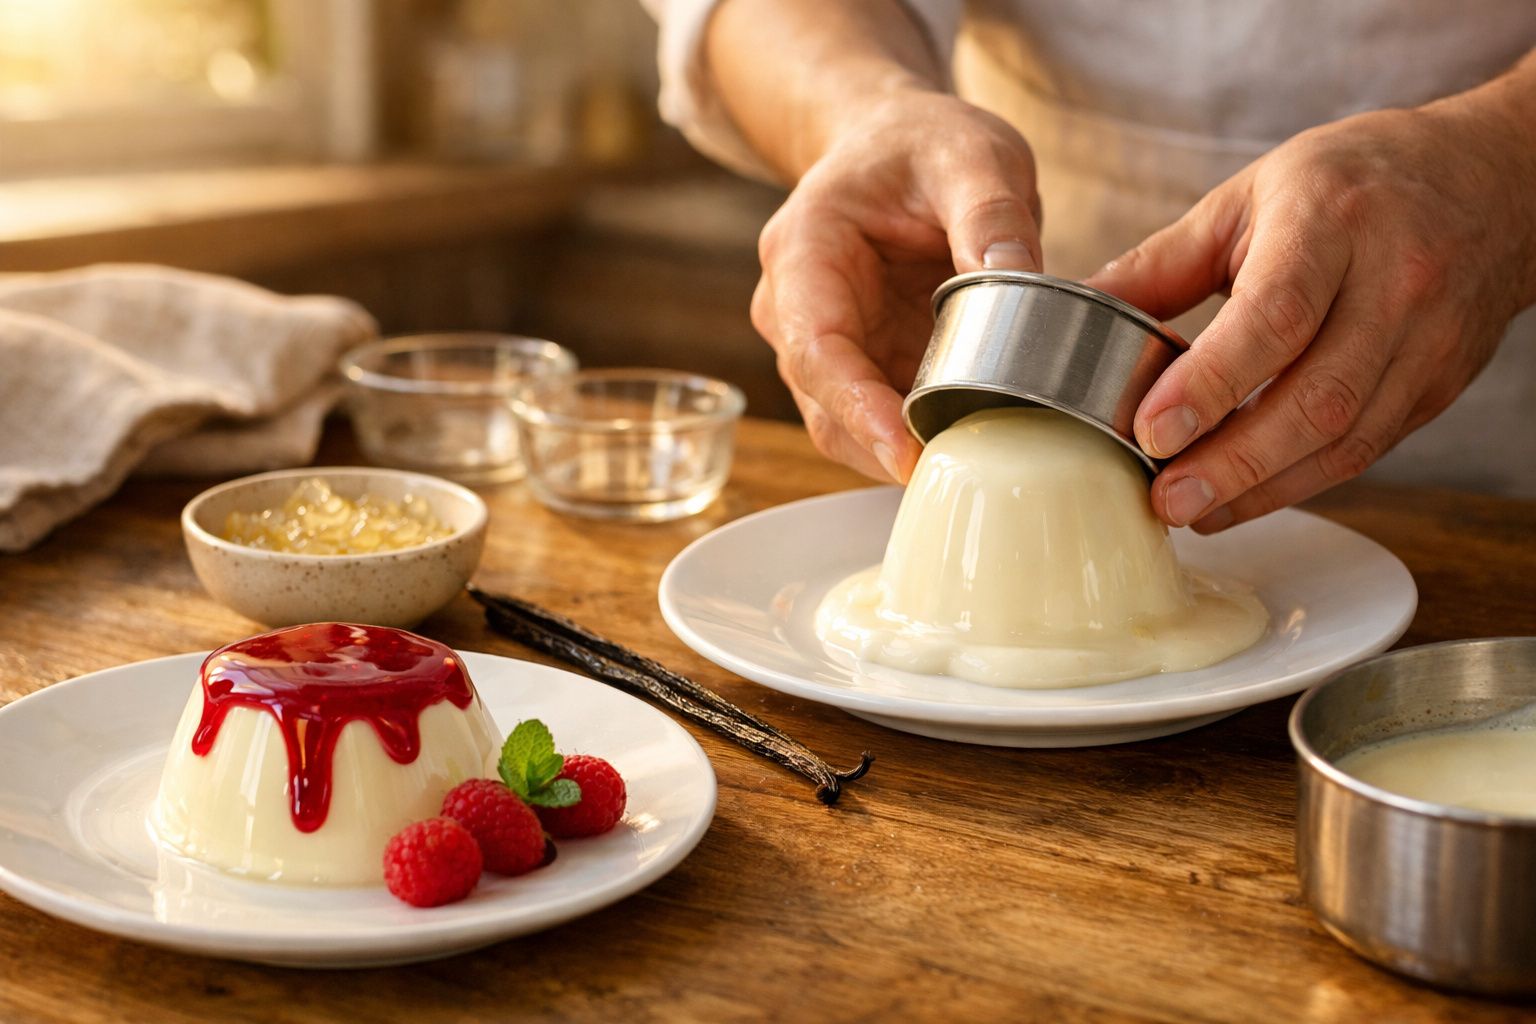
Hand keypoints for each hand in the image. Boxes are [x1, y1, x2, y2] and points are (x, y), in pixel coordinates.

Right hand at [752, 91, 1041, 480]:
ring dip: (904, 450)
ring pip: (845, 426)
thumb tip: (1021, 285)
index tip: (906, 452)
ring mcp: (822, 345)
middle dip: (886, 445)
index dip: (857, 408)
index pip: (816, 348)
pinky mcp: (858, 367)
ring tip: (977, 461)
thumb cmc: (921, 145)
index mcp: (803, 252)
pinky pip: (878, 421)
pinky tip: (973, 442)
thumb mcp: (972, 155)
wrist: (893, 143)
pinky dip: (920, 437)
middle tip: (963, 470)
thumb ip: (993, 215)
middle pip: (824, 403)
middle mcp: (793, 309)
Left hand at [1088, 96, 1535, 531]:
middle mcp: (1394, 283)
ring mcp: (1425, 342)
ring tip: (1192, 510)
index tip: (1152, 431)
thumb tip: (1073, 308)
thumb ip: (1161, 264)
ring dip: (1263, 488)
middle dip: (1233, 463)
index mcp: (1332, 222)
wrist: (1490, 181)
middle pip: (1317, 397)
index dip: (1212, 383)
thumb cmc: (1350, 183)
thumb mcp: (1248, 197)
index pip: (1275, 315)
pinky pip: (1365, 450)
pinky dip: (1298, 483)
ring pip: (1346, 439)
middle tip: (1164, 499)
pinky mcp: (1437, 386)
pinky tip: (1242, 498)